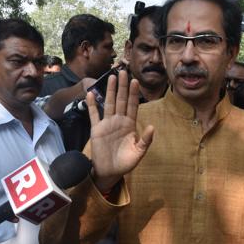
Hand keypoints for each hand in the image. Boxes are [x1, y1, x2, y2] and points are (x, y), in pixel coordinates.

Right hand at [87, 69, 153, 192]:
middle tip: (123, 71)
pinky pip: (94, 114)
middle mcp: (119, 121)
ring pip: (109, 103)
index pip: (132, 105)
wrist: (110, 172)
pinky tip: (91, 93)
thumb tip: (152, 127)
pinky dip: (92, 104)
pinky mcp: (96, 129)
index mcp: (130, 125)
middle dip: (122, 86)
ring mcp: (107, 124)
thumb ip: (145, 140)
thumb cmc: (126, 163)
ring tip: (111, 77)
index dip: (133, 94)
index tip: (135, 81)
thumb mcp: (139, 153)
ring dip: (109, 90)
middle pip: (121, 100)